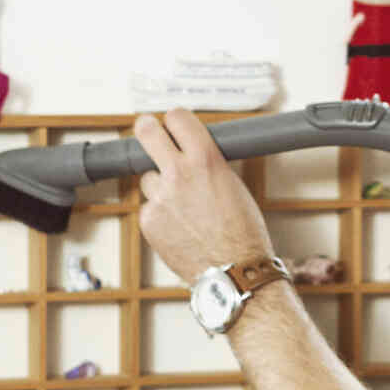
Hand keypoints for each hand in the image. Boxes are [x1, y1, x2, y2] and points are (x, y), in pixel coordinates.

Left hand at [133, 109, 276, 282]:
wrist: (234, 271)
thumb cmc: (243, 233)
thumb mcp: (233, 185)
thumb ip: (207, 165)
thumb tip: (192, 156)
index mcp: (205, 159)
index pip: (177, 118)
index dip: (175, 121)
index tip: (173, 124)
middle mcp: (178, 174)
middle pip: (146, 132)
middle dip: (147, 128)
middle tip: (148, 130)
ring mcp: (160, 198)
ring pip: (149, 178)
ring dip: (161, 187)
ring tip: (184, 207)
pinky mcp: (149, 220)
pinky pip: (150, 208)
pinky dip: (161, 215)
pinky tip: (180, 228)